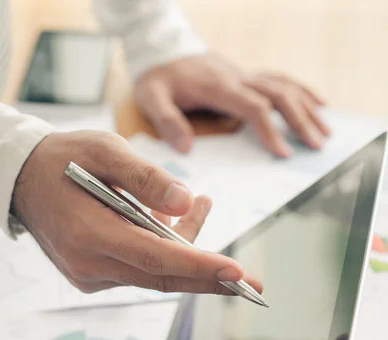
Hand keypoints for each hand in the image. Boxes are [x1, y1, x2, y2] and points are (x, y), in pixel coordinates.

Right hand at [12, 130, 260, 295]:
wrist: (23, 181)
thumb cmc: (64, 159)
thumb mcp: (106, 150)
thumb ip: (147, 178)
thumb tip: (186, 202)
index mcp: (90, 235)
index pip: (156, 259)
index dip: (200, 267)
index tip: (238, 275)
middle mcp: (90, 265)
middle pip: (163, 278)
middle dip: (210, 279)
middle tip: (252, 283)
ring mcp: (91, 276)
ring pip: (154, 272)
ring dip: (186, 248)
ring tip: (200, 204)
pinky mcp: (94, 276)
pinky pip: (140, 269)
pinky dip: (164, 250)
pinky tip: (170, 221)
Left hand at [135, 54, 329, 156]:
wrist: (161, 49)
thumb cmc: (157, 77)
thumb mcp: (151, 98)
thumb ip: (167, 121)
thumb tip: (185, 148)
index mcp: (217, 85)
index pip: (253, 107)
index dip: (270, 130)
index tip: (283, 153)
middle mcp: (237, 77)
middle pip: (278, 95)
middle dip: (300, 120)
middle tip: (316, 146)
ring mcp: (244, 74)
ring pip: (284, 86)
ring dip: (307, 107)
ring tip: (325, 130)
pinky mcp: (246, 75)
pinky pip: (280, 79)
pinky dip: (302, 91)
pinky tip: (318, 104)